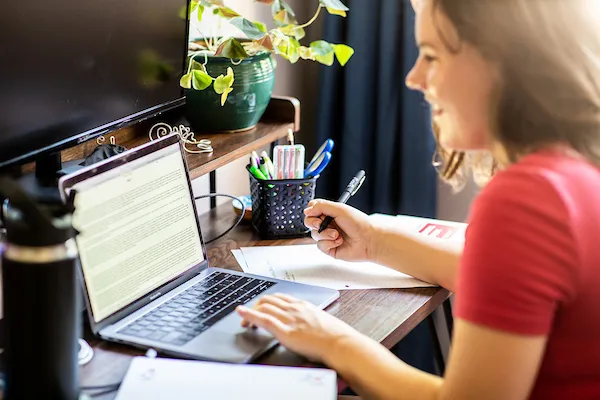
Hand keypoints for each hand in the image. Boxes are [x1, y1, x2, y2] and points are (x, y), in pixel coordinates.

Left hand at [236, 293, 359, 362]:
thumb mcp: (321, 321)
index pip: (280, 297)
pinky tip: (241, 313)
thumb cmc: (336, 336)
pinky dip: (249, 315)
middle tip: (251, 315)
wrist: (341, 343)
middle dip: (257, 305)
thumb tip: (307, 326)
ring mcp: (289, 318)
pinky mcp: (285, 331)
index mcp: (303, 305)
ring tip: (244, 321)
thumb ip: (310, 320)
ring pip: (263, 306)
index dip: (267, 301)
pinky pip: (263, 319)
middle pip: (268, 299)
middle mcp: (294, 308)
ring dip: (250, 311)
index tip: (261, 305)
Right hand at [304, 199, 376, 261]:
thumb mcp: (339, 209)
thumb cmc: (358, 223)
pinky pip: (320, 246)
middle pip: (309, 222)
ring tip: (337, 234)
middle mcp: (328, 224)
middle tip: (321, 223)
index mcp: (330, 213)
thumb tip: (307, 210)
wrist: (368, 240)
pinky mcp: (330, 248)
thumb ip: (321, 207)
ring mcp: (328, 236)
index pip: (312, 210)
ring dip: (325, 234)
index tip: (315, 212)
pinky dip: (329, 243)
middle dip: (313, 223)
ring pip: (314, 235)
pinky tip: (339, 241)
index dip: (311, 211)